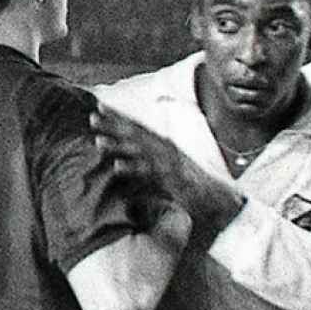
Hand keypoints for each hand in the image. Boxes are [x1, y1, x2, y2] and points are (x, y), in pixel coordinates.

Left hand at [91, 105, 240, 230]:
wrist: (218, 202)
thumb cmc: (191, 189)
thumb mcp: (166, 172)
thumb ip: (147, 166)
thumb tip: (123, 163)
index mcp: (164, 145)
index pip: (138, 127)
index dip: (119, 117)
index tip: (100, 107)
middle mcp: (167, 150)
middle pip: (137, 134)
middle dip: (114, 124)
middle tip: (92, 116)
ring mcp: (170, 163)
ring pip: (141, 150)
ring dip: (119, 144)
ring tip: (98, 141)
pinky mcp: (172, 179)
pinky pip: (150, 173)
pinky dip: (133, 168)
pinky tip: (116, 167)